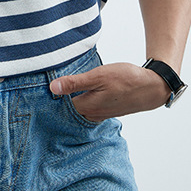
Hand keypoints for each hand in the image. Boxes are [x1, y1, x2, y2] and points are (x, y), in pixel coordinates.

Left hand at [49, 62, 170, 123]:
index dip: (50, 97)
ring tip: (59, 90)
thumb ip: (75, 83)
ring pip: (79, 110)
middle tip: (45, 90)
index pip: (61, 106)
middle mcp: (92, 114)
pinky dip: (82, 102)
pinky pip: (89, 108)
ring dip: (70, 101)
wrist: (151, 87)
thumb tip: (52, 88)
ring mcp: (101, 113)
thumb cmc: (126, 79)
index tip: (39, 89)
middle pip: (69, 110)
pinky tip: (80, 92)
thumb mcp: (98, 76)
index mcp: (87, 106)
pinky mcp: (107, 110)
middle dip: (58, 102)